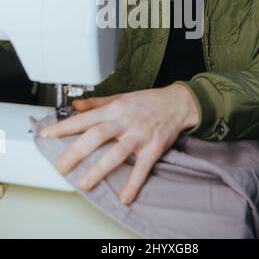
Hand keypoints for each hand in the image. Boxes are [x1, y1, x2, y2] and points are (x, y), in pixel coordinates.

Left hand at [40, 84, 198, 204]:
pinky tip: (124, 196)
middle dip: (77, 151)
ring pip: (117, 152)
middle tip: (62, 166)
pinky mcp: (154, 148)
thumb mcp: (121, 96)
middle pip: (98, 135)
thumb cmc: (147, 101)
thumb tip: (75, 105)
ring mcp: (139, 135)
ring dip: (100, 169)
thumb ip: (97, 102)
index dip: (64, 127)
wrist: (177, 103)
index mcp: (115, 108)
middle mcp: (125, 121)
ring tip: (85, 183)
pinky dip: (134, 183)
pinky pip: (142, 167)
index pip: (85, 118)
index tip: (47, 135)